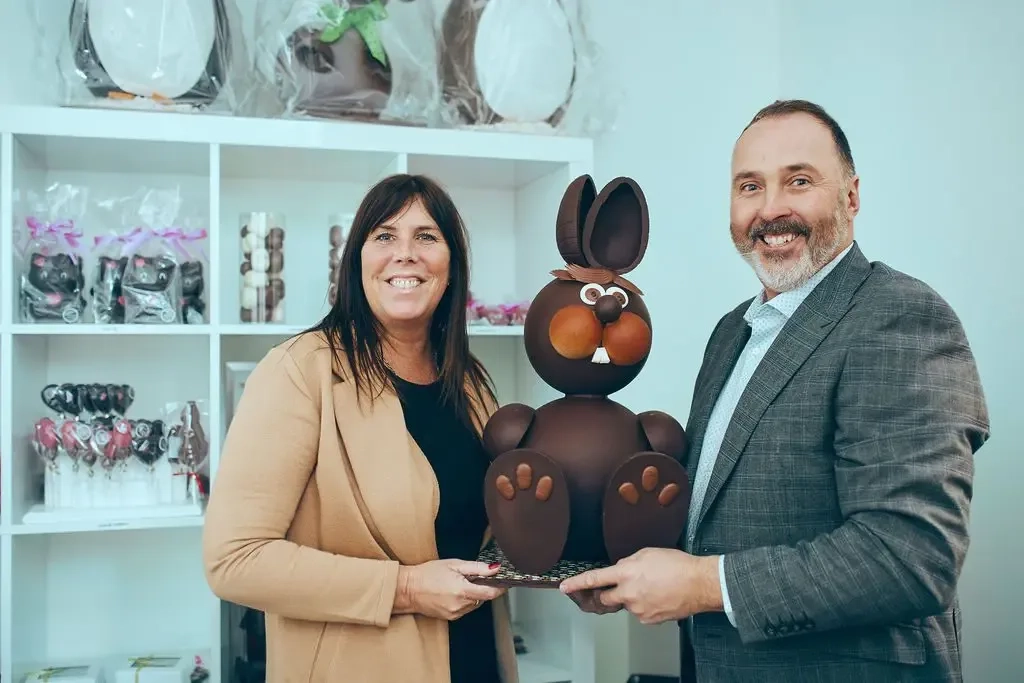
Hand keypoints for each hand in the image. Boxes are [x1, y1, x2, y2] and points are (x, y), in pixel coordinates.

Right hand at [395, 559, 505, 620]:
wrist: (408, 589)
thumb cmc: (427, 574)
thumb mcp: (454, 564)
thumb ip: (476, 568)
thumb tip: (495, 569)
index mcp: (462, 590)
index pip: (489, 593)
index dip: (499, 588)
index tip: (503, 583)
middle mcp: (460, 605)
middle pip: (482, 599)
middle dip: (481, 588)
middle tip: (472, 577)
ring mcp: (455, 613)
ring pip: (474, 604)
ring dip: (473, 595)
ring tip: (458, 584)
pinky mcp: (450, 617)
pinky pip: (465, 609)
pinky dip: (464, 601)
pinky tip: (453, 593)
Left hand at [559, 548, 722, 624]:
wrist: (699, 583)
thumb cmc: (677, 565)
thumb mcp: (648, 553)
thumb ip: (628, 561)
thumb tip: (620, 568)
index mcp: (626, 573)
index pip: (594, 579)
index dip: (577, 583)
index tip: (564, 587)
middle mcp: (629, 593)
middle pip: (606, 598)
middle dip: (608, 593)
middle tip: (622, 586)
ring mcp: (638, 609)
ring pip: (626, 604)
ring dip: (633, 597)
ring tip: (653, 587)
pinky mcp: (648, 619)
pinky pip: (640, 612)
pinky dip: (645, 605)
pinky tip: (659, 596)